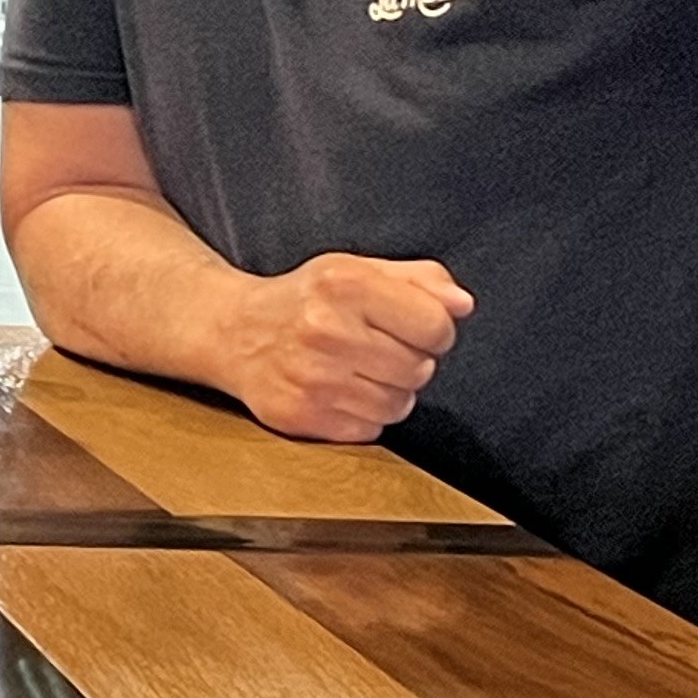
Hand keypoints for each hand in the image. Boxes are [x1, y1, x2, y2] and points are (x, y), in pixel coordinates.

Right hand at [223, 253, 472, 442]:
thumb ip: (420, 279)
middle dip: (409, 360)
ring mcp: (312, 377)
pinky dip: (363, 414)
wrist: (234, 333)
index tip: (412, 326)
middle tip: (374, 347)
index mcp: (345, 283)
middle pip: (421, 368)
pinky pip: (371, 428)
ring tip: (356, 369)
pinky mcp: (301, 416)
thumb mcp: (358, 269)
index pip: (436, 325)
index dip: (434, 329)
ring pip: (399, 404)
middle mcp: (326, 330)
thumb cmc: (307, 299)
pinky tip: (339, 391)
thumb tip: (463, 305)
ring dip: (388, 390)